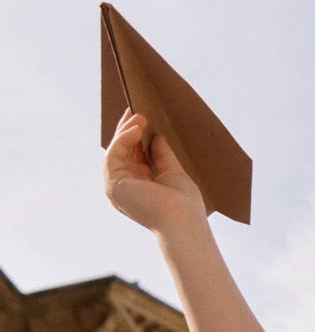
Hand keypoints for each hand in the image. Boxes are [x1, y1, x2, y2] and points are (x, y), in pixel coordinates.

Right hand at [103, 110, 205, 234]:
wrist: (183, 221)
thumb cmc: (184, 205)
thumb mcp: (173, 173)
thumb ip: (162, 155)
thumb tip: (156, 136)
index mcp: (140, 188)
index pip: (133, 157)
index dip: (136, 138)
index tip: (142, 118)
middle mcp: (126, 189)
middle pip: (122, 152)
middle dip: (128, 130)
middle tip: (136, 110)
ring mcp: (117, 188)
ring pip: (115, 151)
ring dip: (125, 131)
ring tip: (139, 116)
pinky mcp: (113, 185)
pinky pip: (113, 155)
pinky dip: (123, 139)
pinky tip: (136, 129)